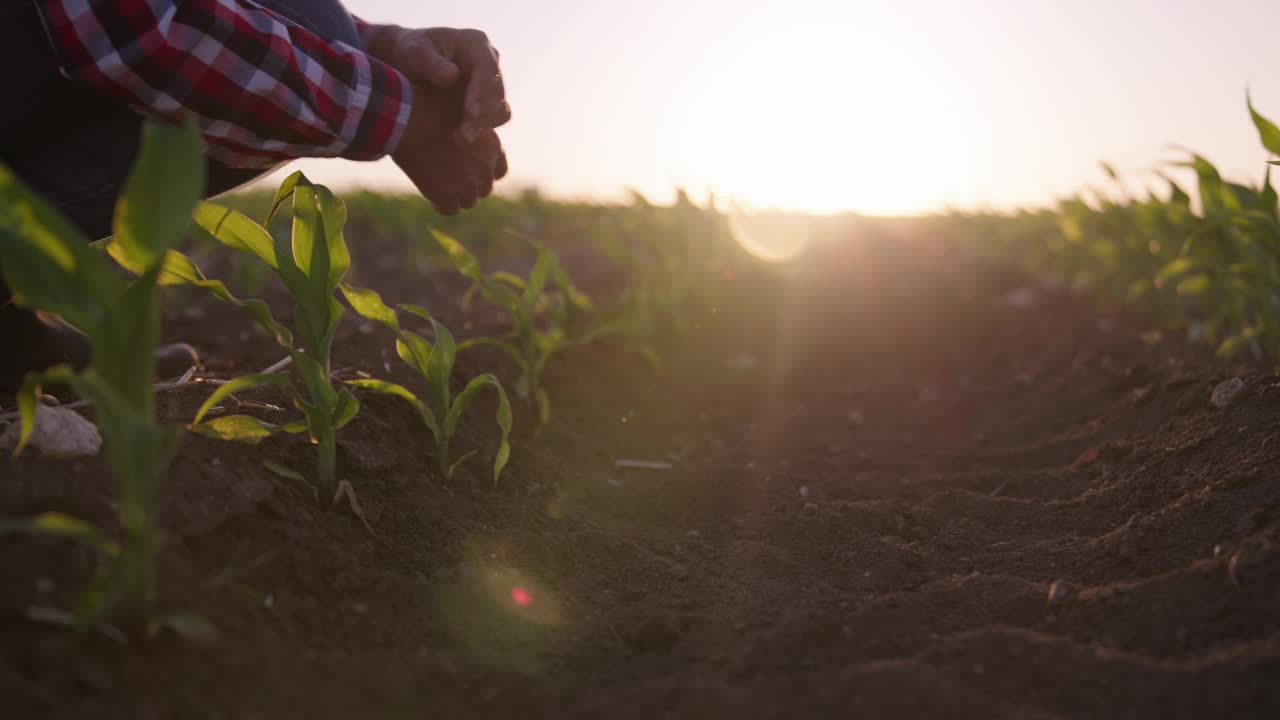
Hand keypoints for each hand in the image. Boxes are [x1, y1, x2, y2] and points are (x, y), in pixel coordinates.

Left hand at [366, 25, 508, 143]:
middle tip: (464, 137)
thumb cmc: (409, 53)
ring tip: (461, 140)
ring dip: (483, 127)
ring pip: (499, 110)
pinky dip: (479, 132)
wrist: (406, 65)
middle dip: (482, 116)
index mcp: (476, 44)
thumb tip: (452, 76)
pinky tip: (461, 142)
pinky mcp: (485, 104)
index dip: (481, 92)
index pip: (486, 68)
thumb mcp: (413, 51)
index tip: (470, 112)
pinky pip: (491, 121)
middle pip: (497, 92)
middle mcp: (489, 64)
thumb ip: (430, 62)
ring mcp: (489, 85)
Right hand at [391, 82, 507, 214]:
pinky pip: (449, 209)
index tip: (469, 166)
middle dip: (470, 184)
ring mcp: (467, 185)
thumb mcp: (459, 107)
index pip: (499, 170)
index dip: (484, 170)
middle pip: (484, 188)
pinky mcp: (447, 196)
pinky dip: (440, 204)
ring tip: (439, 183)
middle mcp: (484, 168)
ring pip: (468, 201)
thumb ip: (469, 125)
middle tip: (449, 176)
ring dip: (456, 195)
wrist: (406, 117)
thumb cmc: (427, 103)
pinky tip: (431, 195)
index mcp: (491, 146)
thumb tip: (465, 131)